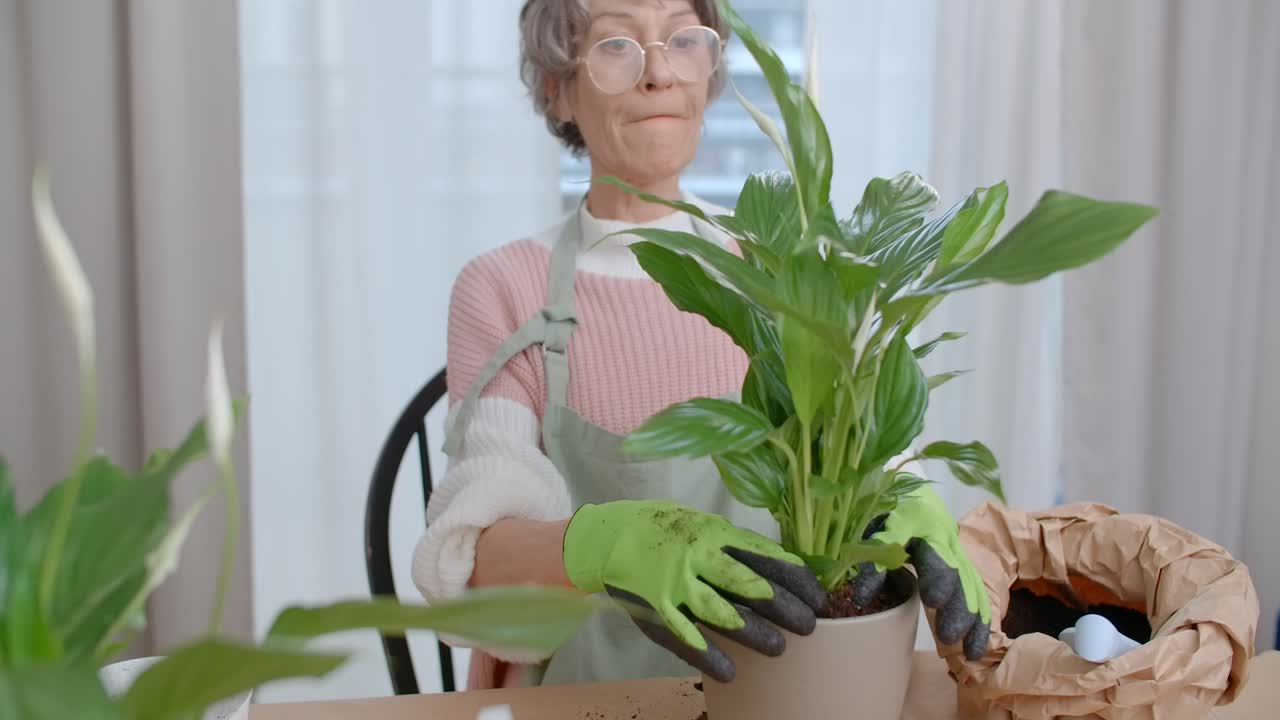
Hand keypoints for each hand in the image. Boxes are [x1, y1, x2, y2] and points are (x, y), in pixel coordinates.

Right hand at [562, 500, 825, 681]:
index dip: (796, 580)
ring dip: (754, 634)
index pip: (766, 557)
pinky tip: (731, 672)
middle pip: (750, 586)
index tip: (818, 597)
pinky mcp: (657, 609)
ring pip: (722, 614)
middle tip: (809, 626)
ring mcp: (675, 585)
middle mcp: (697, 558)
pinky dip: (709, 656)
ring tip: (779, 648)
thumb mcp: (703, 525)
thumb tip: (779, 568)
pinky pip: (686, 637)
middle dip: (783, 607)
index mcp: (714, 534)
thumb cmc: (665, 530)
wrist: (609, 535)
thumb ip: (735, 546)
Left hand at [852, 485, 991, 659]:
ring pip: (969, 582)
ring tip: (967, 650)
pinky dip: (979, 619)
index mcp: (913, 518)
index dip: (923, 567)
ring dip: (969, 618)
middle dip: (953, 603)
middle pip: (951, 568)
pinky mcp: (963, 563)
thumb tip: (863, 599)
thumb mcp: (870, 528)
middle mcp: (941, 533)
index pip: (916, 544)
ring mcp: (956, 549)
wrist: (912, 491)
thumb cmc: (885, 511)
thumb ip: (870, 559)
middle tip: (948, 634)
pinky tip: (977, 646)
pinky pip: (975, 591)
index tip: (931, 599)